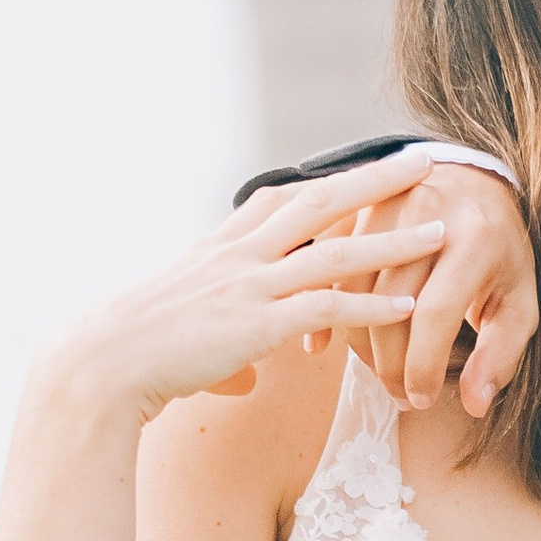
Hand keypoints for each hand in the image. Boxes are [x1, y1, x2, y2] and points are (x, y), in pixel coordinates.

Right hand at [48, 153, 448, 423]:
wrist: (99, 365)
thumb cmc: (135, 356)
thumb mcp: (186, 337)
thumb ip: (229, 350)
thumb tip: (246, 375)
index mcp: (220, 249)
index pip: (281, 199)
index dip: (328, 181)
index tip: (366, 165)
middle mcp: (238, 256)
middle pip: (319, 203)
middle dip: (375, 182)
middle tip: (423, 164)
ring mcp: (248, 288)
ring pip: (334, 253)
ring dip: (393, 242)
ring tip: (441, 232)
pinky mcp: (254, 326)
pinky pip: (324, 310)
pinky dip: (369, 307)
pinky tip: (408, 307)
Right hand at [333, 162, 540, 417]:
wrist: (475, 185)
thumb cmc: (500, 254)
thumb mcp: (518, 304)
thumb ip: (500, 355)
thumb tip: (474, 403)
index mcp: (473, 239)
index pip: (435, 314)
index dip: (422, 366)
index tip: (420, 399)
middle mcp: (426, 214)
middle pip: (388, 303)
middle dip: (389, 364)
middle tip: (399, 396)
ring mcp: (386, 206)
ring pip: (352, 287)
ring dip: (358, 342)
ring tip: (378, 371)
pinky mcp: (357, 208)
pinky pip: (327, 264)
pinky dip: (322, 306)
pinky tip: (323, 344)